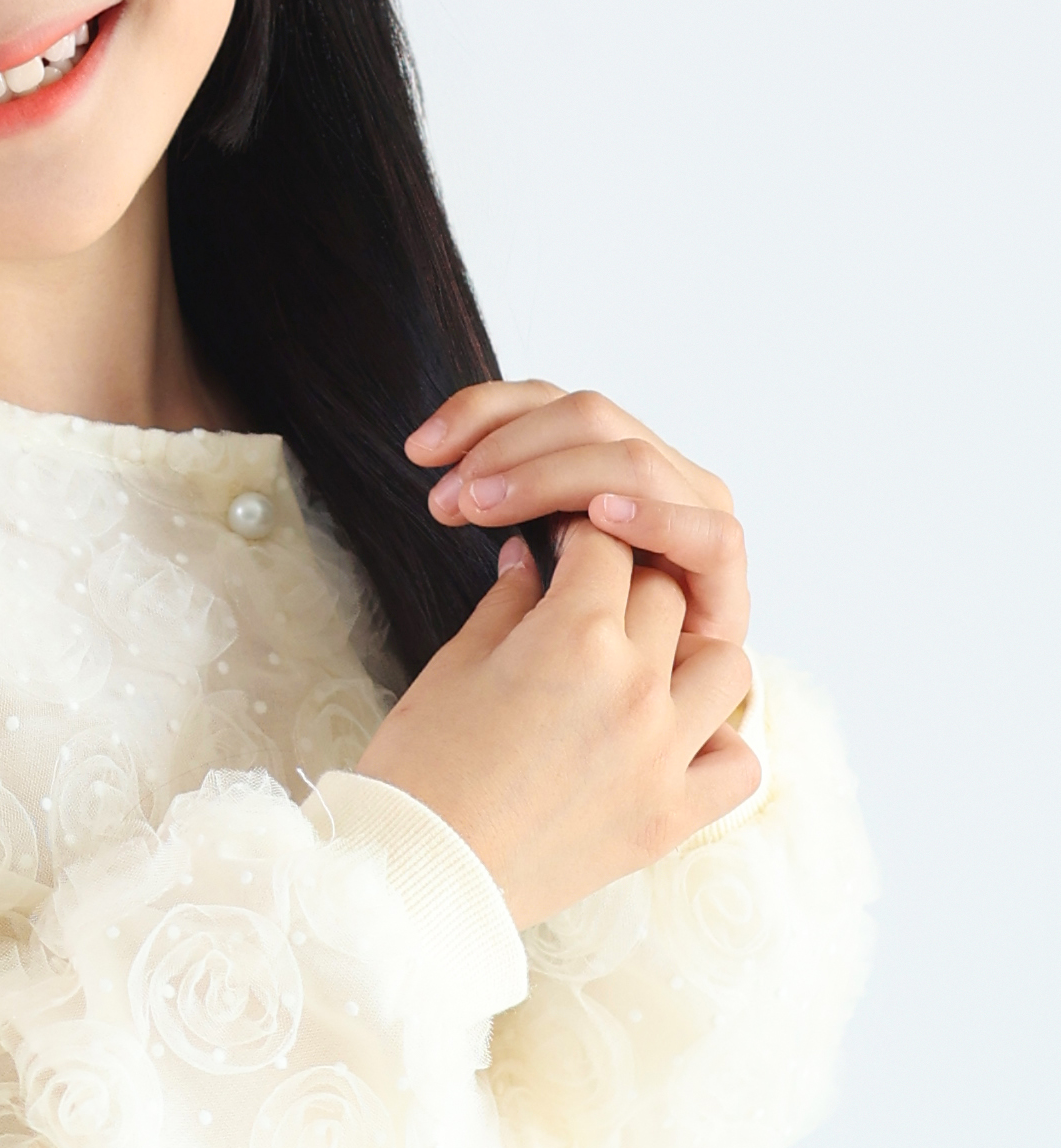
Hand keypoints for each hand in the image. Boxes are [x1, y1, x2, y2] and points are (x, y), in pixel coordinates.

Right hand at [353, 522, 757, 924]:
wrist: (419, 872)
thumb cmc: (420, 769)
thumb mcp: (455, 667)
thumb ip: (507, 605)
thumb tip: (530, 562)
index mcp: (573, 637)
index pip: (606, 548)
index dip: (583, 539)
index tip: (568, 546)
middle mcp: (634, 687)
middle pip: (665, 595)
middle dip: (627, 586)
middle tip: (590, 602)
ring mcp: (663, 755)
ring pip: (724, 664)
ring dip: (689, 653)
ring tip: (644, 669)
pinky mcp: (672, 817)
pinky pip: (738, 763)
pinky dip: (716, 745)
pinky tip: (673, 741)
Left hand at [405, 382, 748, 644]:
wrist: (602, 746)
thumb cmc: (545, 660)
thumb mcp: (502, 567)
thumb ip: (496, 516)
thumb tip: (451, 488)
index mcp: (603, 463)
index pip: (548, 401)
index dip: (482, 412)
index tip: (420, 450)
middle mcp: (658, 478)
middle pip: (589, 416)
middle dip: (507, 447)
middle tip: (450, 497)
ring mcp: (698, 520)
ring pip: (633, 460)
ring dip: (552, 476)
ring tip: (488, 508)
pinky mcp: (727, 581)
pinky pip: (708, 532)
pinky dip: (655, 516)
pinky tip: (601, 517)